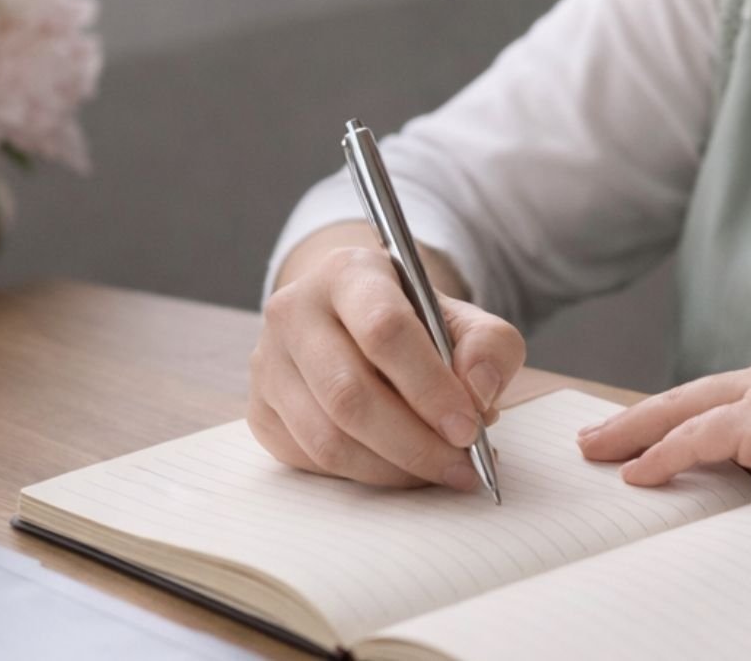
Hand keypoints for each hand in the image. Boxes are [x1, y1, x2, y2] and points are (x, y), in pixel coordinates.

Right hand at [249, 236, 525, 490]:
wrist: (354, 322)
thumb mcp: (463, 319)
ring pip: (329, 439)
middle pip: (350, 394)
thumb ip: (489, 346)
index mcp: (348, 273)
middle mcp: (294, 311)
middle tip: (462, 466)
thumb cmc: (414, 323)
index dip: (430, 386)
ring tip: (441, 471)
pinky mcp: (261, 411)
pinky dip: (367, 477)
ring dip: (394, 470)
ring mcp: (268, 364)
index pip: (383, 330)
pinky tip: (402, 468)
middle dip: (415, 443)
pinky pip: (313, 461)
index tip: (469, 427)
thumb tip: (479, 392)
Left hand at [576, 357, 750, 551]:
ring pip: (681, 411)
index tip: (628, 436)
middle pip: (683, 397)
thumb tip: (734, 494)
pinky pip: (699, 438)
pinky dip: (663, 455)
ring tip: (596, 454)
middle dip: (632, 419)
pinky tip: (637, 475)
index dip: (662, 417)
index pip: (708, 399)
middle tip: (590, 439)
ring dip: (633, 434)